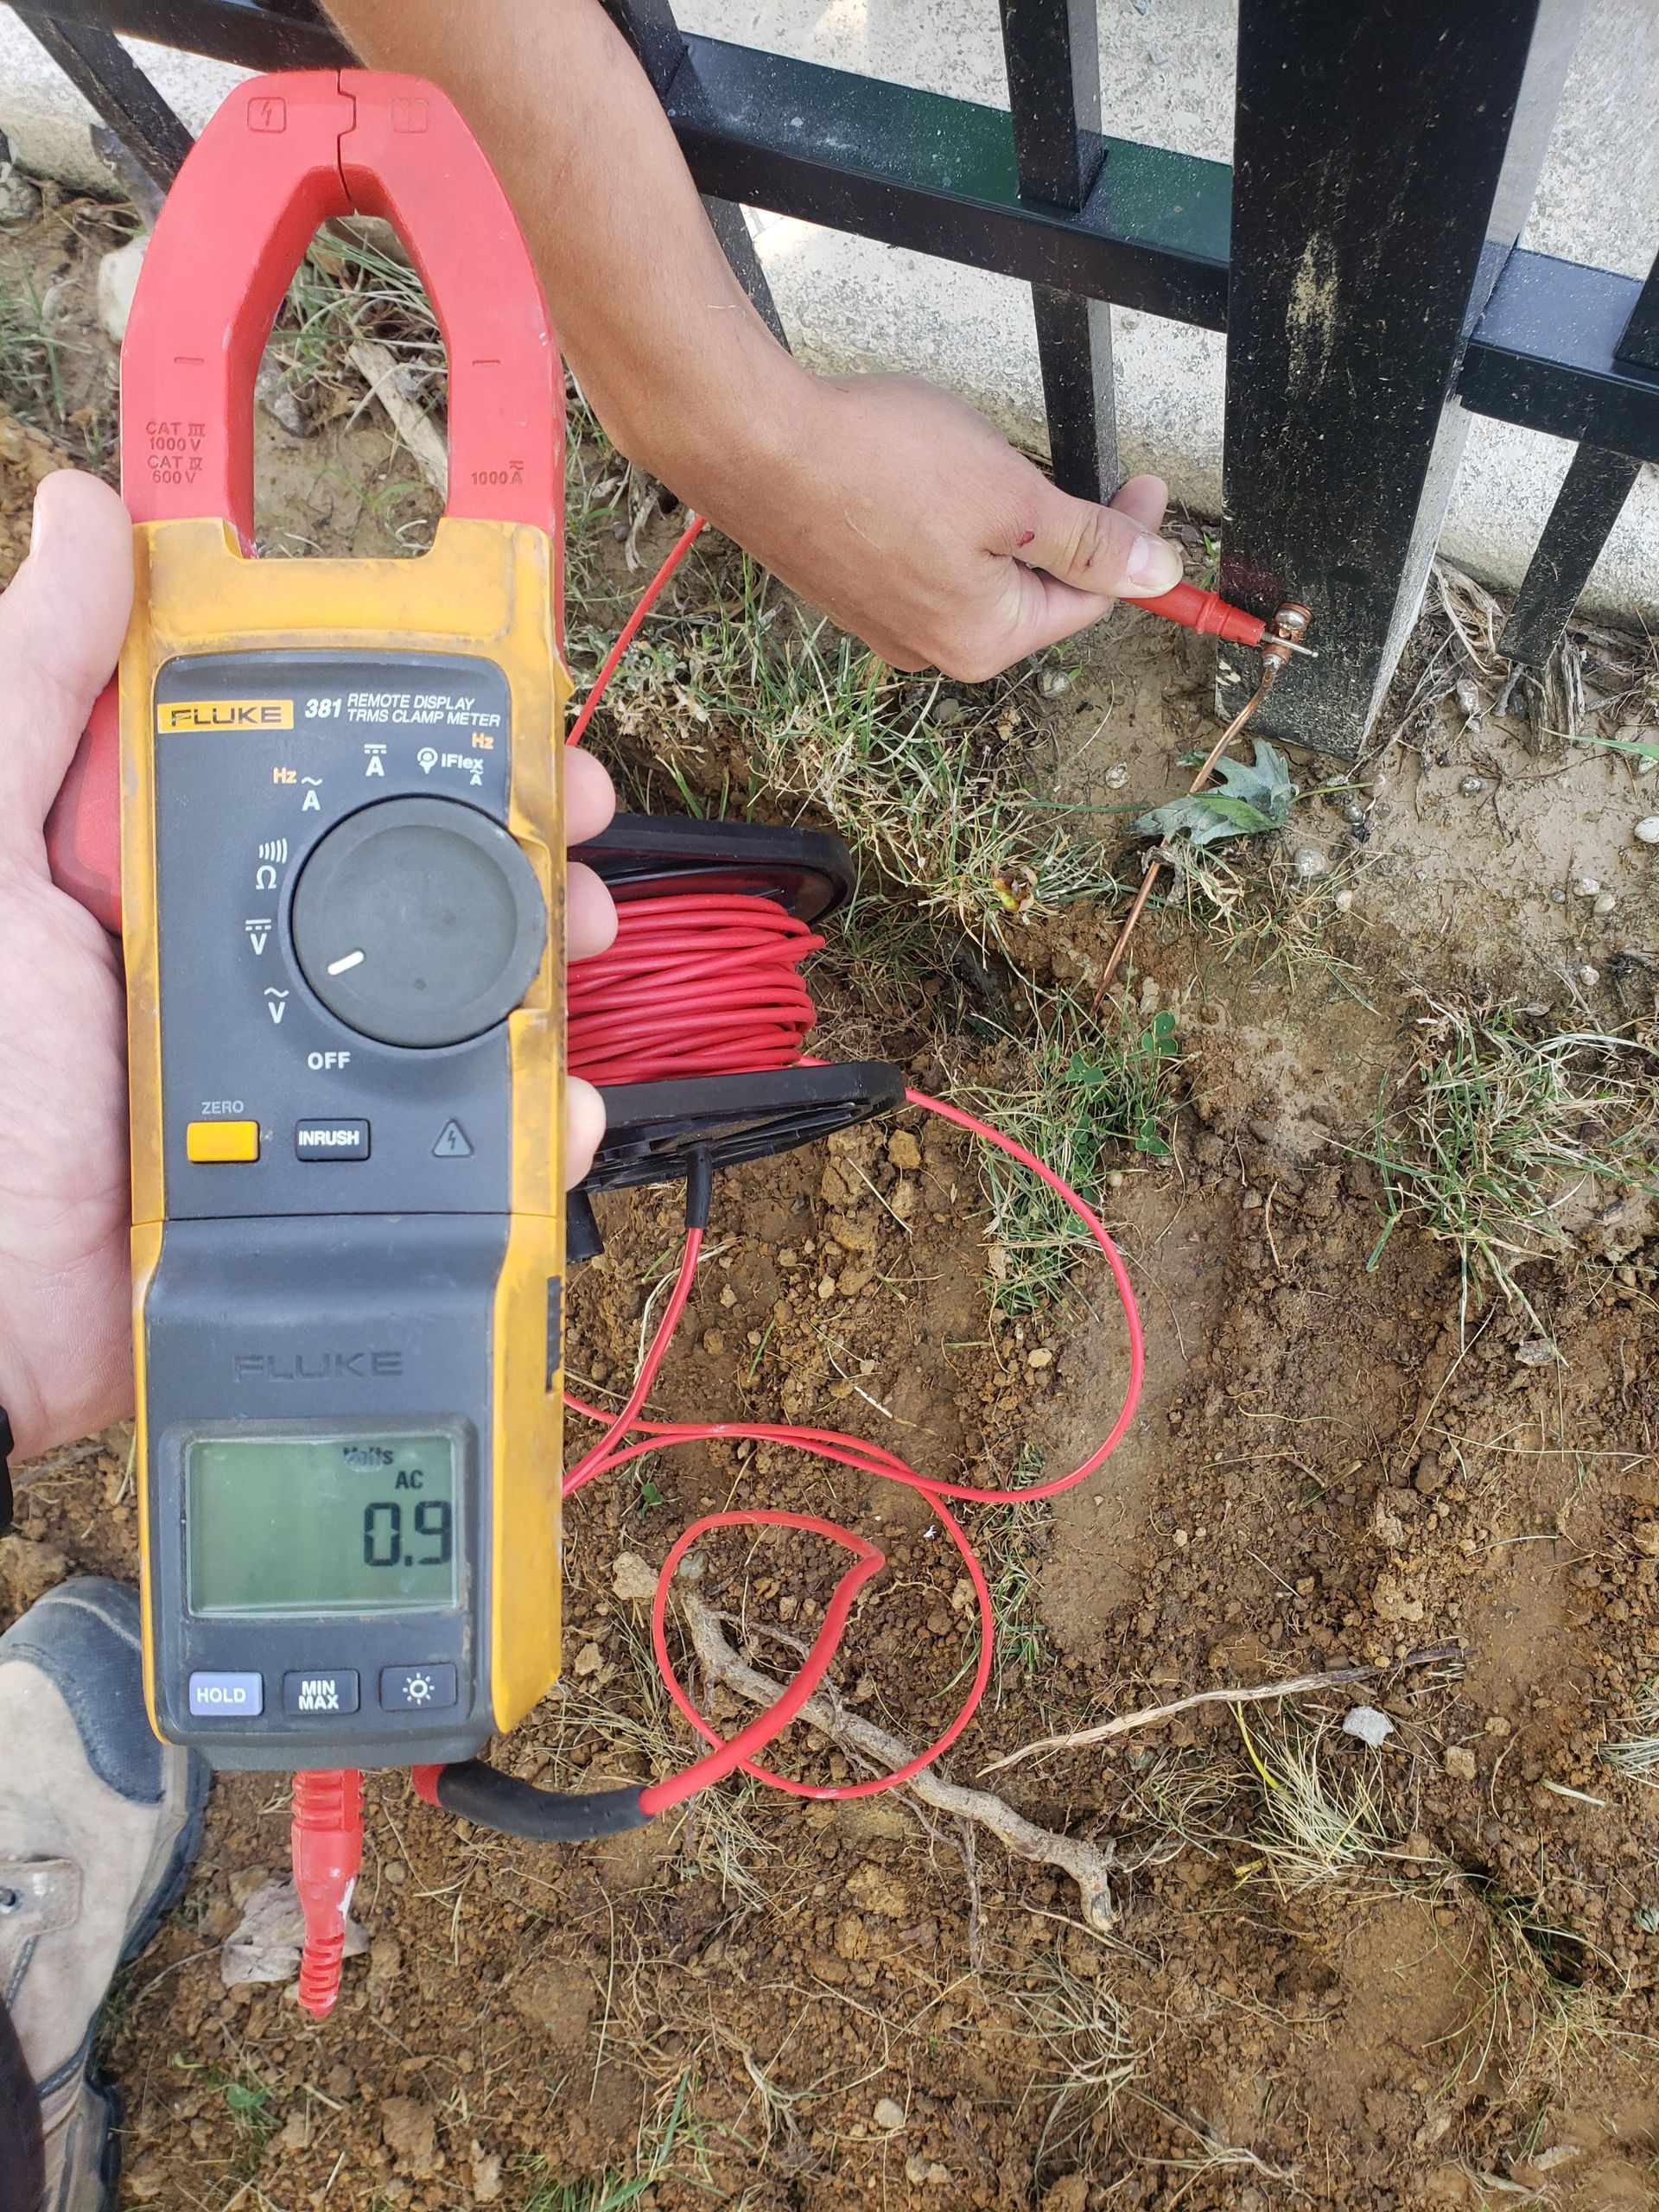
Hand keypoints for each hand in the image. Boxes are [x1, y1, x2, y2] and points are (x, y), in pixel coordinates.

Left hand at [0, 472, 615, 1459]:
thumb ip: (36, 689)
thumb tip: (91, 513)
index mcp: (164, 865)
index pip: (316, 765)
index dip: (421, 721)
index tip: (506, 694)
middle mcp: (242, 961)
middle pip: (413, 878)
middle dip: (516, 843)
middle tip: (577, 828)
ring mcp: (297, 1078)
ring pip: (455, 1005)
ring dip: (542, 972)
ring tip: (581, 950)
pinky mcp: (337, 1187)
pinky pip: (461, 1150)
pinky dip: (530, 1130)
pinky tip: (557, 1103)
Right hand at [668, 368, 1178, 682]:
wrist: (752, 444)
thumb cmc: (877, 465)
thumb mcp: (1017, 497)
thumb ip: (1091, 543)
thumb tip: (1157, 573)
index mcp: (982, 641)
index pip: (1087, 601)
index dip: (1130, 541)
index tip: (1148, 486)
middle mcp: (930, 649)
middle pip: (1028, 593)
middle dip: (1060, 533)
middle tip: (1072, 468)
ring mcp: (882, 622)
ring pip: (974, 572)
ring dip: (998, 522)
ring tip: (983, 462)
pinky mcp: (847, 587)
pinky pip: (921, 560)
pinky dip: (943, 521)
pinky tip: (925, 475)